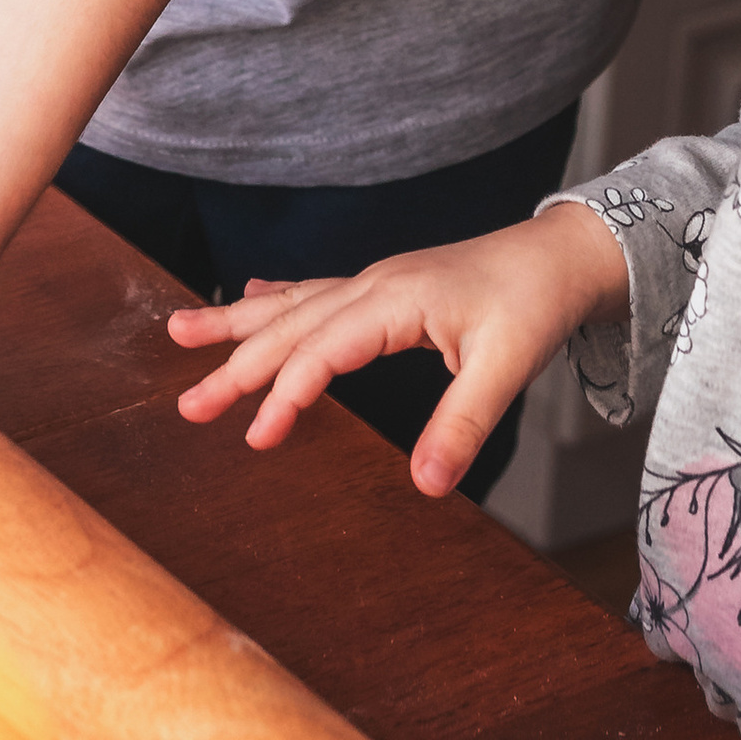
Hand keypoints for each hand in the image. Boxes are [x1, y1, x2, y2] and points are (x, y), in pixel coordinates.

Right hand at [168, 206, 626, 495]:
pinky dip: (274, 298)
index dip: (285, 396)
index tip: (257, 439)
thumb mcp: (507, 367)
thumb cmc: (535, 302)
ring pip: (290, 304)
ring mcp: (375, 281)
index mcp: (394, 301)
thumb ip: (463, 424)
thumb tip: (426, 485)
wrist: (562, 253)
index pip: (321, 353)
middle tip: (186, 406)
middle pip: (288, 327)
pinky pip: (313, 291)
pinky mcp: (385, 286)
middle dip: (233, 365)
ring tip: (178, 332)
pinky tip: (250, 295)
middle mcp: (373, 285)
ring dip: (236, 324)